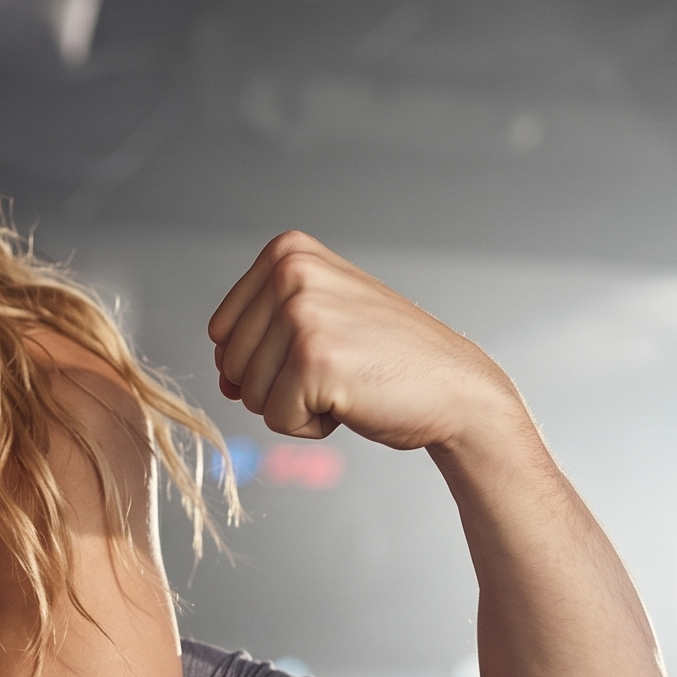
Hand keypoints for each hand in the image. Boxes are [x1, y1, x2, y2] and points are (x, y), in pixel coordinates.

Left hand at [208, 231, 524, 449]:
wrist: (455, 389)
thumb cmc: (388, 360)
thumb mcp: (319, 317)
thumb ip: (261, 334)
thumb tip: (222, 377)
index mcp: (287, 251)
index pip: (221, 331)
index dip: (264, 360)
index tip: (322, 348)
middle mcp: (291, 270)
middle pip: (230, 363)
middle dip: (276, 385)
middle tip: (339, 369)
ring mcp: (302, 313)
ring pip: (249, 394)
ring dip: (296, 405)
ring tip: (347, 381)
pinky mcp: (313, 359)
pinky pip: (276, 419)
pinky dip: (311, 425)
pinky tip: (353, 400)